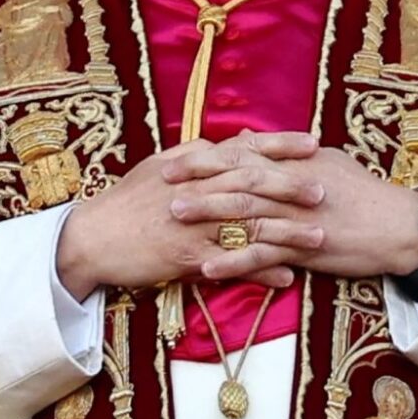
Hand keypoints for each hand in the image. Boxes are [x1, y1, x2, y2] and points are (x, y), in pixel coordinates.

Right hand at [56, 130, 325, 299]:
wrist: (92, 237)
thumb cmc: (127, 201)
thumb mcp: (161, 167)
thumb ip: (197, 155)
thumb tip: (227, 143)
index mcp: (192, 163)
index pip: (244, 149)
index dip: (280, 145)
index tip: (313, 142)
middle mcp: (196, 189)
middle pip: (252, 183)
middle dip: (292, 185)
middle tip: (325, 189)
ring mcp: (192, 223)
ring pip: (248, 224)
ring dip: (287, 231)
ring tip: (319, 236)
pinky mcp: (186, 255)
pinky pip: (230, 263)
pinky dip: (260, 270)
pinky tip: (287, 276)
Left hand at [166, 145, 417, 281]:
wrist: (398, 227)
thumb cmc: (363, 193)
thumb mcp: (325, 162)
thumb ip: (283, 151)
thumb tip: (247, 135)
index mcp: (294, 162)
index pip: (242, 154)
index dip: (205, 156)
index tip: (174, 158)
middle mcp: (293, 184)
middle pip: (236, 178)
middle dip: (196, 180)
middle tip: (162, 185)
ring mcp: (297, 216)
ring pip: (244, 212)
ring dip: (207, 216)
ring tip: (174, 219)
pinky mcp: (305, 248)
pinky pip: (263, 255)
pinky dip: (234, 261)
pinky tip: (207, 268)